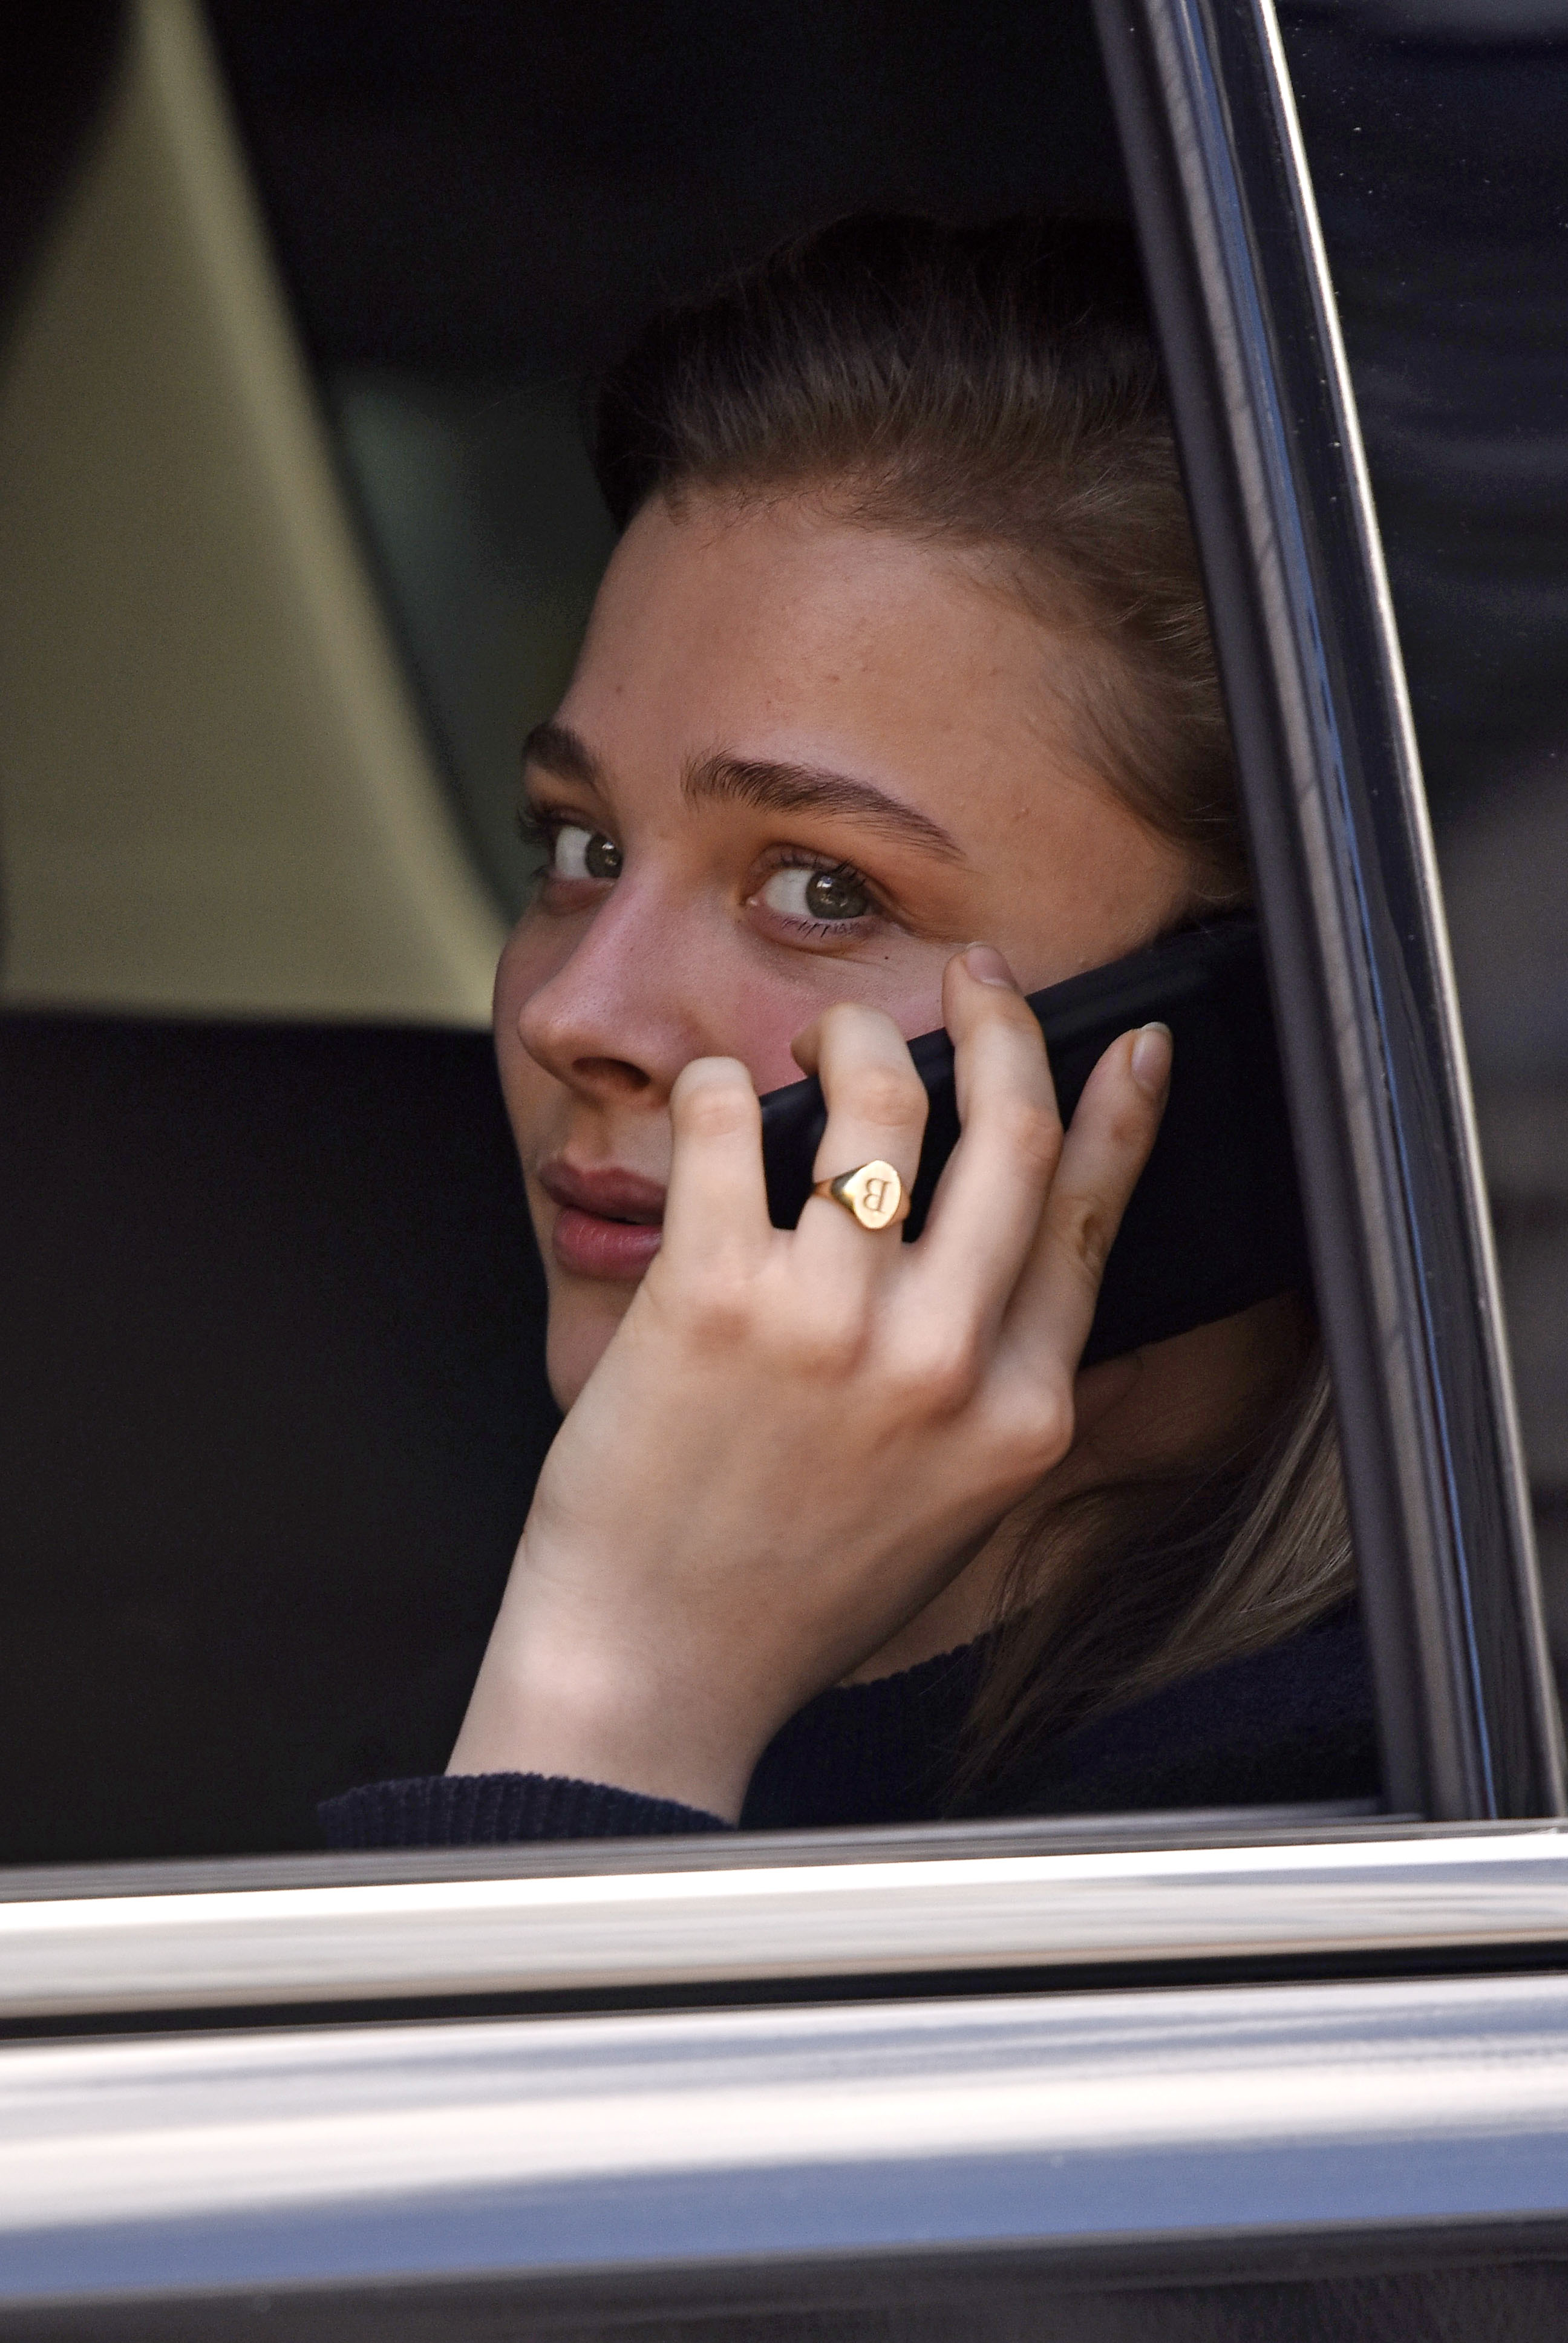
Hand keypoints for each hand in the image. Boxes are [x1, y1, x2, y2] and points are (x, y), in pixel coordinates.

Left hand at [449, 946, 1172, 1817]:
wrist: (658, 1669)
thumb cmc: (795, 1593)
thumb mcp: (956, 1513)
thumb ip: (1001, 1400)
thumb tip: (1033, 1282)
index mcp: (1017, 1416)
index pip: (1091, 1214)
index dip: (1117, 1107)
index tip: (1132, 1041)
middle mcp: (941, 1363)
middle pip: (1008, 1129)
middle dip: (999, 1022)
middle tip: (972, 979)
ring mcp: (827, 1326)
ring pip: (876, 1099)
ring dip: (853, 1034)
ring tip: (822, 1037)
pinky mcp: (711, 1299)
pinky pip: (733, 1124)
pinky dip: (725, 1086)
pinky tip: (718, 1100)